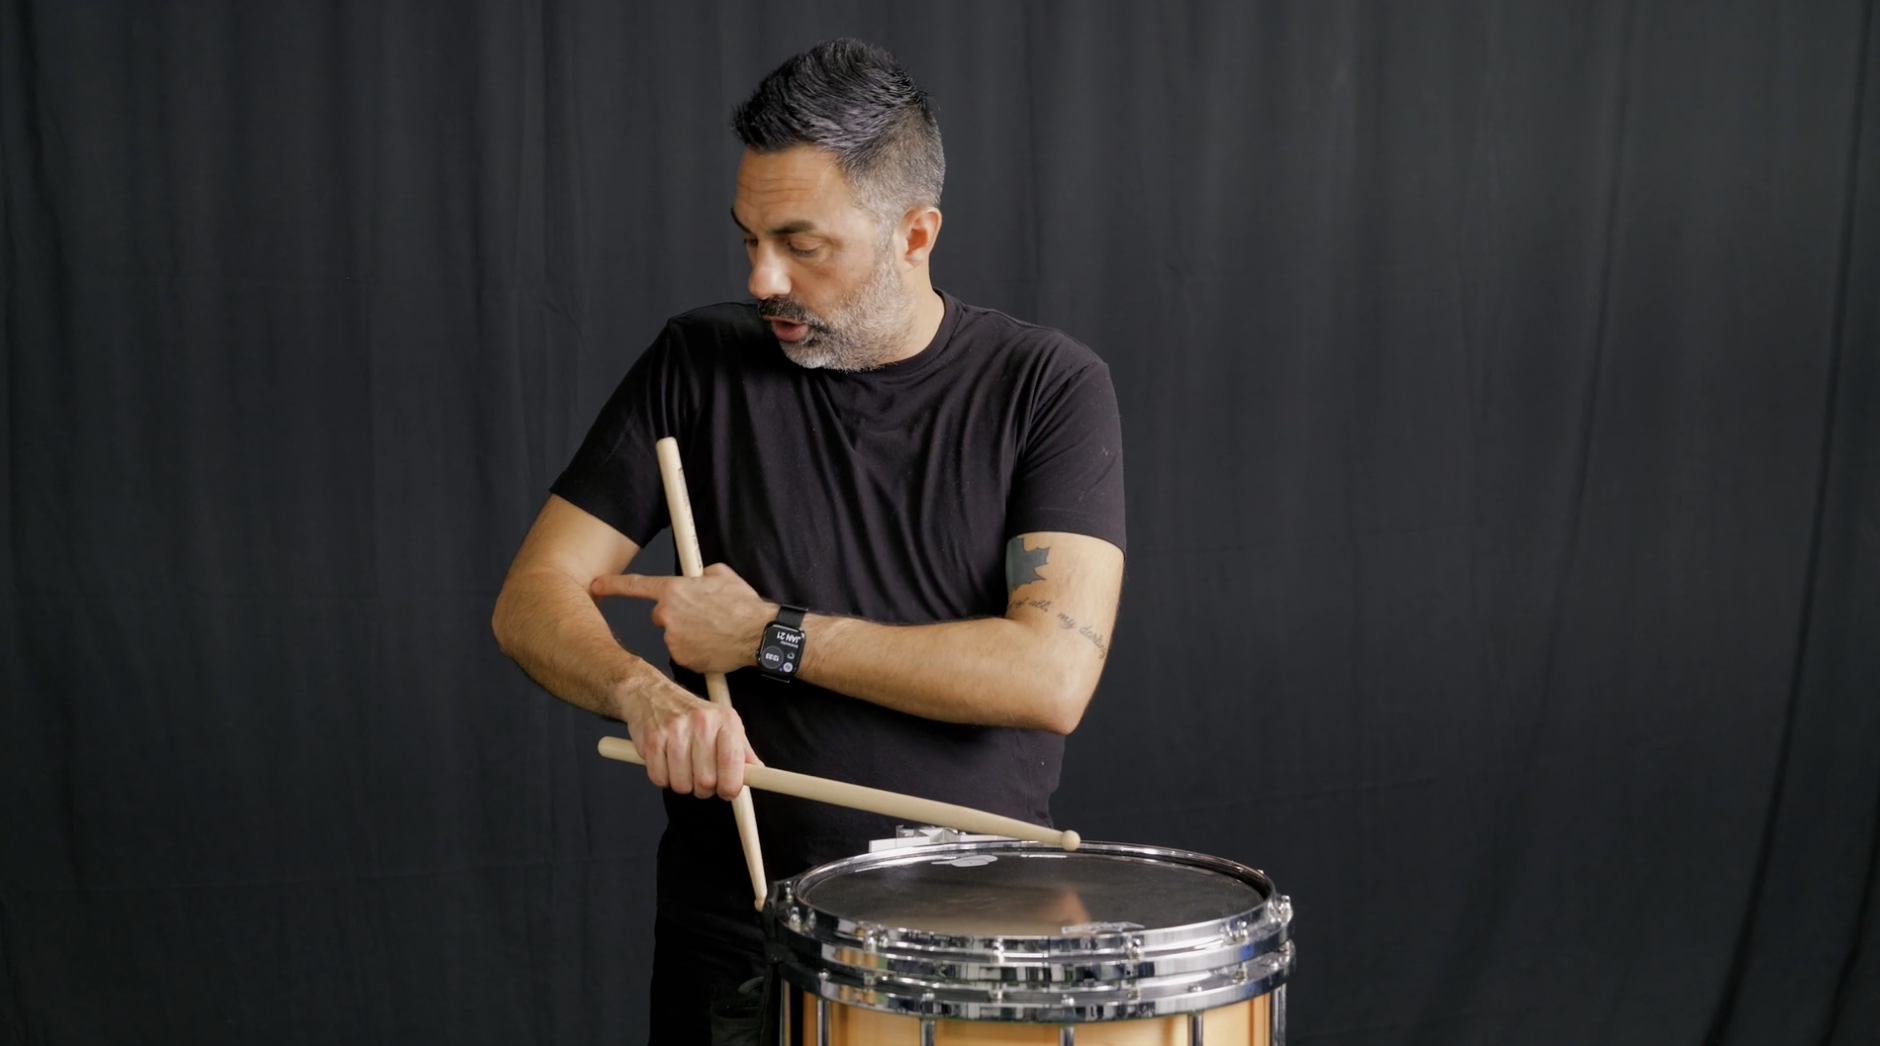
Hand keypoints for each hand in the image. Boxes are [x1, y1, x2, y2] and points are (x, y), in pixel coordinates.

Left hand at [591, 564, 775, 674]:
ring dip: (687, 633)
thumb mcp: (721, 575)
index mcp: (673, 590)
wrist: (757, 634)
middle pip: (660, 615)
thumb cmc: (742, 604)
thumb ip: (699, 575)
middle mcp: (667, 614)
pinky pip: (683, 653)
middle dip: (676, 615)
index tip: (596, 584)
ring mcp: (673, 639)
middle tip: (701, 616)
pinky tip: (713, 645)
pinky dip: (694, 650)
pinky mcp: (682, 659)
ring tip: (713, 631)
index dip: (612, 584)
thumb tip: (696, 577)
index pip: (635, 585)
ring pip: (673, 635)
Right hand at [616, 675, 760, 799]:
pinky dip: (663, 778)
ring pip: (682, 784)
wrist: (651, 693)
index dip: (730, 786)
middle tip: (701, 777)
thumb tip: (758, 773)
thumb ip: (742, 751)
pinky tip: (666, 763)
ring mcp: (675, 730)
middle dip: (704, 788)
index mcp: (725, 720)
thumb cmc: (691, 712)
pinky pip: (659, 778)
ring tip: (683, 767)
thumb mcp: (724, 723)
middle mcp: (701, 722)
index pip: (732, 762)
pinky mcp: (652, 739)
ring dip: (683, 784)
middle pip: (706, 780)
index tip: (728, 791)